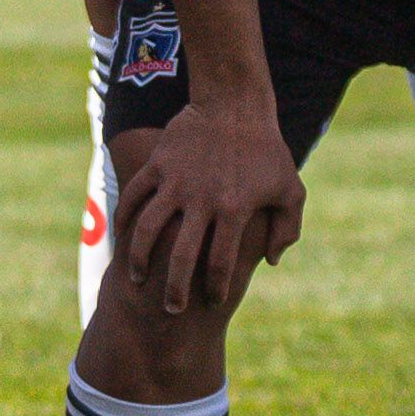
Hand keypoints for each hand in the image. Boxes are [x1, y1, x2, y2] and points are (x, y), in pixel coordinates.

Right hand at [114, 101, 302, 313]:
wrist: (235, 106)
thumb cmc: (268, 151)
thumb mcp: (291, 190)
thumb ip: (286, 229)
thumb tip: (270, 262)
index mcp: (235, 210)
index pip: (220, 262)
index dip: (214, 288)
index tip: (211, 301)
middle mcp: (203, 200)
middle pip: (182, 256)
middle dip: (175, 289)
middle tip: (172, 309)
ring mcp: (176, 182)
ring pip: (150, 229)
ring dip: (141, 259)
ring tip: (138, 278)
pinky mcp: (158, 165)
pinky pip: (135, 196)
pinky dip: (125, 217)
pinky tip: (123, 236)